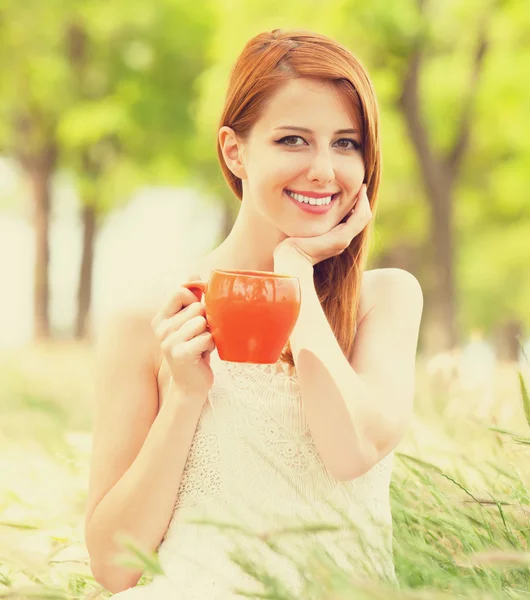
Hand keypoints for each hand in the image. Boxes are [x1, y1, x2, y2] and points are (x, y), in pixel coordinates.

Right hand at [151, 275, 215, 403]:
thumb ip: (191, 299)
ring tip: (202, 345)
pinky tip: (203, 355)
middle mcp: (161, 329)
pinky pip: (206, 337)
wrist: (192, 385)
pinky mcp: (180, 354)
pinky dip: (211, 345)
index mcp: (161, 318)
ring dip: (209, 334)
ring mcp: (168, 342)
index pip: (179, 291)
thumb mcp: (191, 322)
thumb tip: (193, 274)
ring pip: (202, 322)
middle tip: (200, 336)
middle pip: (195, 307)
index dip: (195, 300)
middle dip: (206, 320)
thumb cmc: (195, 349)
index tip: (197, 315)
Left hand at [273, 184, 371, 266]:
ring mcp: (344, 240)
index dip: (358, 206)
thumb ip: (314, 221)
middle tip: (362, 187)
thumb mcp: (308, 228)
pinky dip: (361, 205)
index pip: (354, 221)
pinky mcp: (341, 239)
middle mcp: (343, 240)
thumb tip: (312, 205)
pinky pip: (358, 219)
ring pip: (363, 218)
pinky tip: (358, 193)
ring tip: (362, 188)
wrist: (293, 257)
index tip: (356, 192)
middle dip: (363, 202)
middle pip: (362, 219)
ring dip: (364, 202)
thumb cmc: (294, 243)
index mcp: (336, 239)